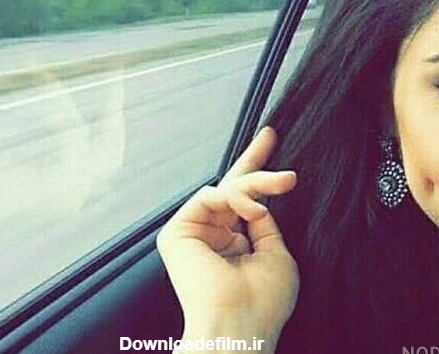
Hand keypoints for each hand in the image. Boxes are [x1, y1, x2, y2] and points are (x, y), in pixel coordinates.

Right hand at [157, 126, 299, 349]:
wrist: (240, 326)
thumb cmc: (261, 301)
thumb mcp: (274, 253)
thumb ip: (264, 223)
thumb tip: (258, 198)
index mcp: (233, 243)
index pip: (244, 203)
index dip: (258, 178)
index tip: (271, 150)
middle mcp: (212, 234)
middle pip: (230, 187)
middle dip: (252, 161)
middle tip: (269, 134)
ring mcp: (194, 231)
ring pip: (226, 189)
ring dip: (257, 183)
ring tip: (283, 182)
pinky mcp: (177, 231)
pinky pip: (210, 196)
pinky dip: (235, 198)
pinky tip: (252, 210)